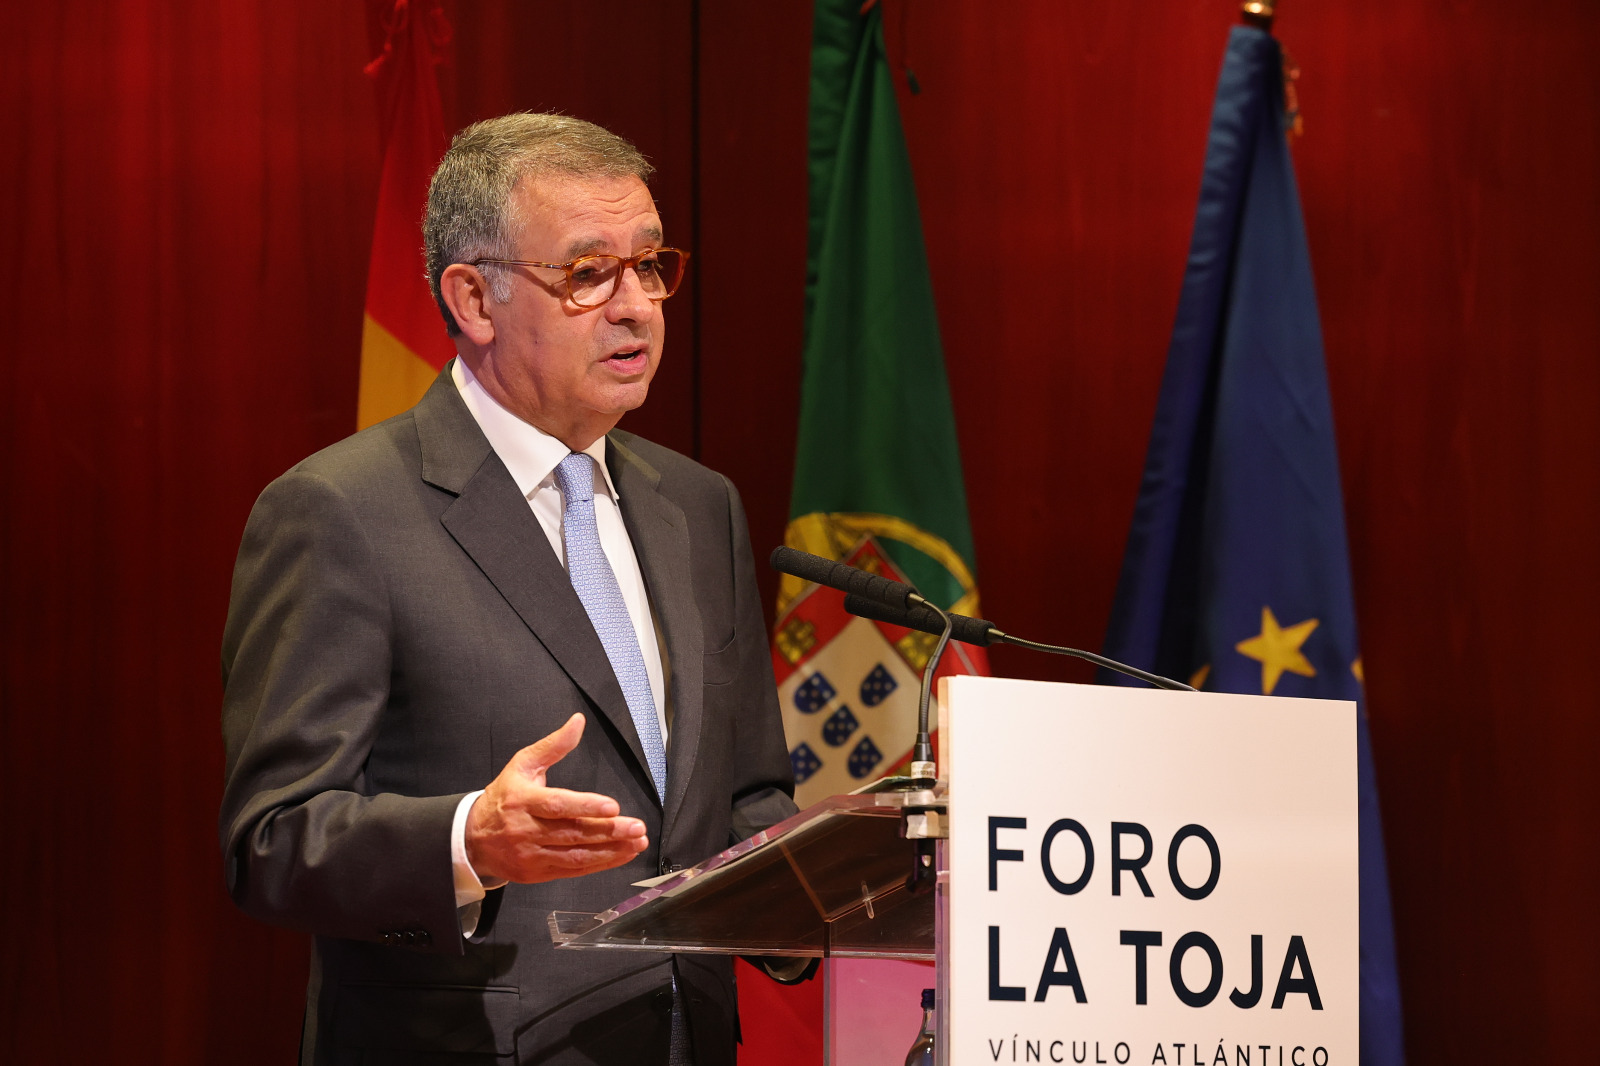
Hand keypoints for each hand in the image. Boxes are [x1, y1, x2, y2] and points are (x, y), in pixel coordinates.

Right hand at [465, 713, 647, 884]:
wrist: (472, 839)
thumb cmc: (503, 797)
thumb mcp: (523, 765)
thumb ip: (553, 745)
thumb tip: (578, 722)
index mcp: (523, 801)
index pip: (558, 805)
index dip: (586, 806)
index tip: (613, 807)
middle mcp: (526, 830)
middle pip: (572, 832)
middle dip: (608, 831)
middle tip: (637, 828)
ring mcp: (531, 855)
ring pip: (576, 856)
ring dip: (610, 851)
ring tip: (637, 843)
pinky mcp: (537, 873)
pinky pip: (573, 870)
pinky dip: (600, 864)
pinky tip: (621, 855)